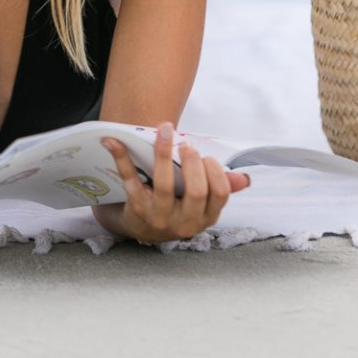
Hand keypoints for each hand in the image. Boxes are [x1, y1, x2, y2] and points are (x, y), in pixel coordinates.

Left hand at [96, 122, 250, 244]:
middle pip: (195, 191)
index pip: (219, 195)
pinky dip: (121, 158)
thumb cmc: (176, 206)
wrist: (140, 227)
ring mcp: (159, 217)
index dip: (215, 172)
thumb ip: (219, 189)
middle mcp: (184, 222)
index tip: (206, 156)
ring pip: (164, 186)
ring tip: (165, 130)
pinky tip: (112, 140)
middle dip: (193, 163)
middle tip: (186, 145)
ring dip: (164, 154)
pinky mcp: (135, 209)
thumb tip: (245, 179)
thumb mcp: (199, 204)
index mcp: (204, 218)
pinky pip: (130, 181)